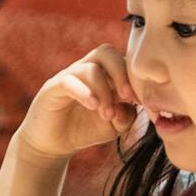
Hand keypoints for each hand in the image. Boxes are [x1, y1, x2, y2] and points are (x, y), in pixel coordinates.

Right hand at [16, 44, 138, 160]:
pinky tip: (91, 106)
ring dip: (103, 91)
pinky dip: (83, 91)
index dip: (135, 77)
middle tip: (127, 97)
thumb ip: (127, 115)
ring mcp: (69, 77)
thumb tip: (132, 105)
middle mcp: (87, 70)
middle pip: (106, 52)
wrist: (53, 144)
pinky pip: (68, 81)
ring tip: (106, 114)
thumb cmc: (85, 129)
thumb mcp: (113, 126)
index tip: (143, 99)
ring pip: (90, 68)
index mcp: (105, 74)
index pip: (123, 60)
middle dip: (121, 73)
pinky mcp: (53, 88)